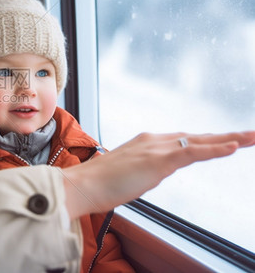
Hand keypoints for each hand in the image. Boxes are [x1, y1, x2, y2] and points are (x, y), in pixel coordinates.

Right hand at [60, 131, 254, 219]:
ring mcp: (156, 149)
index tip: (224, 141)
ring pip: (200, 141)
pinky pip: (194, 152)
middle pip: (196, 137)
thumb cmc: (99, 184)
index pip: (183, 141)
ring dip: (229, 139)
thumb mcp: (127, 174)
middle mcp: (153, 141)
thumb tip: (151, 173)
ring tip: (251, 137)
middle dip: (225, 136)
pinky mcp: (159, 160)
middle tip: (249, 134)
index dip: (205, 142)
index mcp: (145, 145)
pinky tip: (234, 146)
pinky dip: (216, 149)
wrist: (82, 185)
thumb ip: (143, 170)